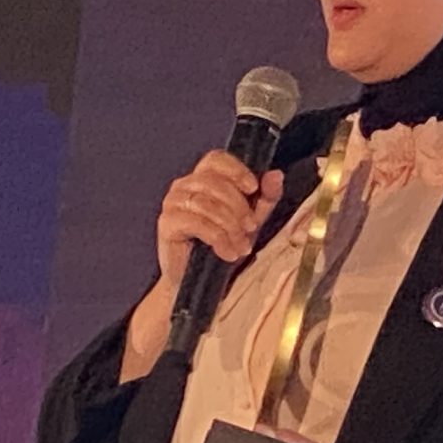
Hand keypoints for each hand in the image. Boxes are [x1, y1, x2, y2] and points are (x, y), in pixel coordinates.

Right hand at [155, 151, 285, 288]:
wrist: (201, 283)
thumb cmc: (224, 247)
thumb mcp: (252, 221)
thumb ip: (265, 198)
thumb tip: (275, 175)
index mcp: (203, 179)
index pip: (216, 159)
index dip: (235, 170)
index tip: (252, 188)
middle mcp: (184, 186)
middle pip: (213, 181)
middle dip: (238, 206)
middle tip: (250, 228)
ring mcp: (173, 203)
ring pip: (206, 203)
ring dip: (229, 226)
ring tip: (241, 247)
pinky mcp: (167, 223)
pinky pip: (196, 222)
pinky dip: (217, 238)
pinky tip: (227, 253)